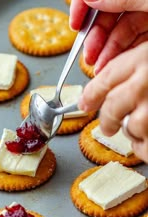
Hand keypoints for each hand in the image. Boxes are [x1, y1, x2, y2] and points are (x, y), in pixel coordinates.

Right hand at [70, 0, 147, 72]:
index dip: (82, 6)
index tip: (75, 24)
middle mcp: (141, 0)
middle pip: (109, 15)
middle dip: (95, 38)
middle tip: (88, 55)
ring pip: (121, 32)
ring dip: (106, 52)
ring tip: (99, 67)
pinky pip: (135, 43)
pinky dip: (122, 56)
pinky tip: (113, 67)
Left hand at [78, 42, 147, 162]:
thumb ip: (137, 70)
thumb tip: (107, 89)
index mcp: (146, 58)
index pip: (107, 76)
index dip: (91, 93)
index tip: (84, 103)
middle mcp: (146, 82)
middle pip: (112, 106)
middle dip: (107, 120)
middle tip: (107, 127)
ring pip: (129, 127)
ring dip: (134, 131)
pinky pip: (142, 148)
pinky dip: (144, 147)